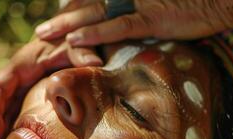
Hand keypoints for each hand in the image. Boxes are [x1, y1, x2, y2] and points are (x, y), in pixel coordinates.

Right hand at [0, 38, 101, 138]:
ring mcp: (18, 93)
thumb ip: (81, 53)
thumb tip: (95, 65)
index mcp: (19, 67)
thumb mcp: (73, 45)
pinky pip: (9, 118)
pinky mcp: (24, 102)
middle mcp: (14, 81)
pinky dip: (3, 135)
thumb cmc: (68, 44)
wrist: (68, 45)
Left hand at [36, 0, 232, 44]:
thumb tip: (125, 23)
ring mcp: (137, 4)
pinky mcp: (149, 18)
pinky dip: (94, 33)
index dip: (74, 10)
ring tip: (46, 35)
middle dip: (63, 18)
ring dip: (68, 25)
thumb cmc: (191, 3)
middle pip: (88, 5)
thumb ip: (136, 12)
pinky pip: (116, 27)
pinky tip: (75, 41)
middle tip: (41, 31)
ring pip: (95, 14)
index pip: (94, 0)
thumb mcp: (158, 6)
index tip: (57, 21)